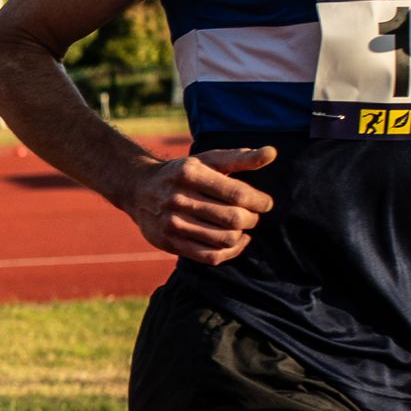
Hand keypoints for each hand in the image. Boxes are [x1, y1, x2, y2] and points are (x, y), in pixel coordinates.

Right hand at [123, 146, 276, 265]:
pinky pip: (210, 256)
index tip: (265, 203)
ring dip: (241, 235)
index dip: (258, 201)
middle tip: (252, 216)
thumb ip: (240, 158)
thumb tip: (272, 153)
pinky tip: (235, 242)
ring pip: (224, 239)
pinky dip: (230, 251)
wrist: (138, 189)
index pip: (237, 194)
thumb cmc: (182, 173)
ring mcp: (172, 223)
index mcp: (190, 173)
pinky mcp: (169, 242)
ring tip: (242, 228)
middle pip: (233, 219)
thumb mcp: (207, 160)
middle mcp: (178, 198)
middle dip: (251, 219)